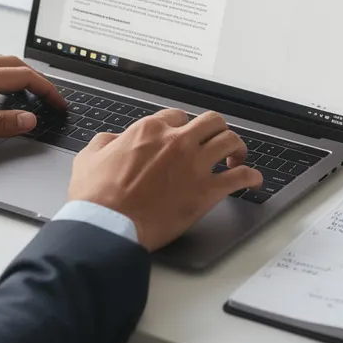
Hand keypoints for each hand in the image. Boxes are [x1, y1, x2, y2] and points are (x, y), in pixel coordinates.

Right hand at [68, 109, 262, 250]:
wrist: (109, 225)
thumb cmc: (97, 197)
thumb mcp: (89, 158)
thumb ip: (104, 143)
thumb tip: (112, 140)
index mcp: (148, 131)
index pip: (176, 117)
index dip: (182, 127)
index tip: (184, 137)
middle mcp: (176, 142)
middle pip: (211, 122)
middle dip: (215, 130)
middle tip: (215, 143)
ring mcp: (194, 165)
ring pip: (230, 141)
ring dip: (236, 148)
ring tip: (236, 158)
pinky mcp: (206, 191)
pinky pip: (240, 177)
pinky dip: (251, 177)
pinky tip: (253, 180)